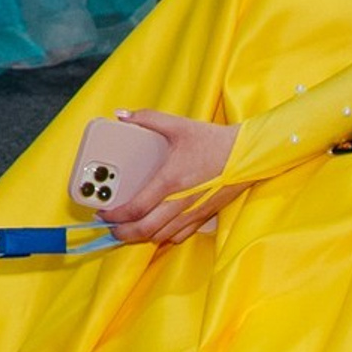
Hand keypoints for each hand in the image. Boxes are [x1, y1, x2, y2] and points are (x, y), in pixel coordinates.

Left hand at [99, 108, 239, 245]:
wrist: (247, 155)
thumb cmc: (213, 141)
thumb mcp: (178, 125)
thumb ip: (147, 119)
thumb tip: (122, 114)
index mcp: (170, 181)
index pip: (137, 208)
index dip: (116, 215)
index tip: (104, 213)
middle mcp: (180, 202)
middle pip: (145, 230)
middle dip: (123, 233)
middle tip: (110, 228)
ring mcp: (193, 212)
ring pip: (162, 236)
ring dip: (142, 236)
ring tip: (128, 228)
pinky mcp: (205, 216)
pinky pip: (180, 236)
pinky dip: (164, 236)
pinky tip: (156, 228)